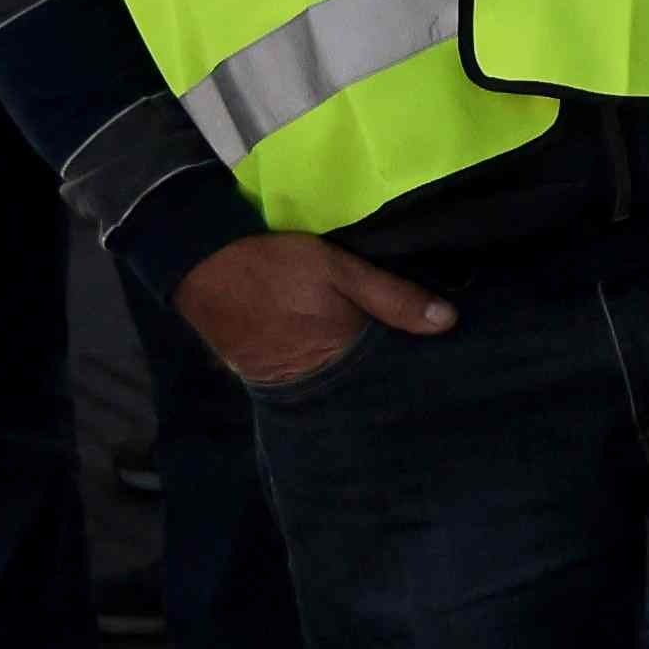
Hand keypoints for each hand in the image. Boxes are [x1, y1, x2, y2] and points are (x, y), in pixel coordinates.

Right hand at [182, 231, 461, 391]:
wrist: (200, 265)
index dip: (411, 366)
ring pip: (331, 382)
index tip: (443, 363)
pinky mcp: (260, 374)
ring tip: (390, 363)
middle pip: (358, 383)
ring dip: (353, 374)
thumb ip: (392, 296)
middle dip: (384, 375)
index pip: (385, 373)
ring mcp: (281, 380)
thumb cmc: (275, 265)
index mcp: (336, 354)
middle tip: (425, 365)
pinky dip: (323, 369)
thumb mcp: (340, 269)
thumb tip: (448, 322)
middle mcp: (310, 378)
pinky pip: (303, 378)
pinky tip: (342, 358)